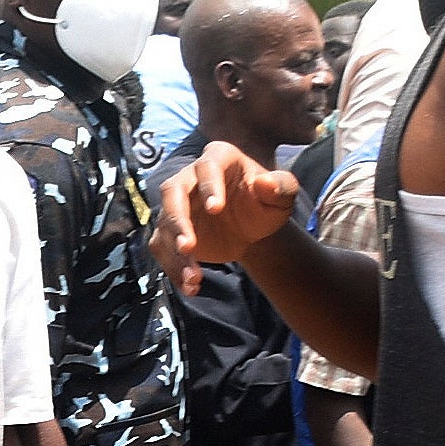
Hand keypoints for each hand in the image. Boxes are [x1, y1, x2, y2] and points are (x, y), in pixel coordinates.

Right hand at [153, 142, 303, 298]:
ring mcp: (176, 205)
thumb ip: (281, 187)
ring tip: (194, 278)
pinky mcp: (169, 230)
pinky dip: (173, 268)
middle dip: (178, 220)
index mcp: (218, 159)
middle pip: (172, 192)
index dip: (209, 186)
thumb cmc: (266, 204)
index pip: (207, 167)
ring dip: (175, 254)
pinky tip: (190, 286)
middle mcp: (190, 178)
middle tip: (188, 246)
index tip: (216, 209)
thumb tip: (266, 184)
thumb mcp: (281, 196)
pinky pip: (163, 248)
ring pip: (165, 225)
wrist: (252, 228)